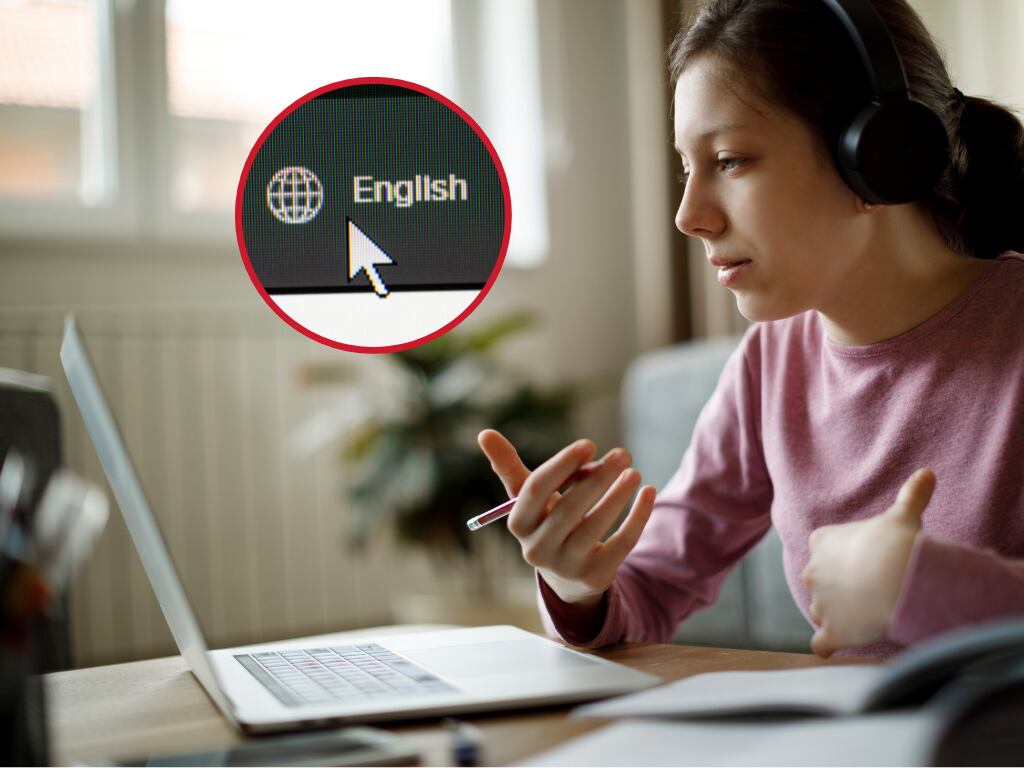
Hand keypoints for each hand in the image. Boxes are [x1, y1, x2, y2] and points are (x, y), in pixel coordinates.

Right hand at [477, 429, 656, 605]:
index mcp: (518, 523)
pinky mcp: (595, 577)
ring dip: (618, 496)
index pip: (535, 490)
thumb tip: (484, 433)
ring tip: (633, 472)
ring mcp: (566, 566)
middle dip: (597, 479)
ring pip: (595, 527)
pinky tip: (648, 492)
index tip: (589, 443)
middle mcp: (537, 549)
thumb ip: (508, 466)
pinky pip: (621, 544)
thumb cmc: (546, 520)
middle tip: (623, 454)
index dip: (562, 465)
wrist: (566, 574)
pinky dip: (638, 517)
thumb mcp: (527, 496)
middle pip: (568, 509)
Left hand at [802, 468, 935, 656]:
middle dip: (835, 586)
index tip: (861, 557)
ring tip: (863, 616)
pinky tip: (838, 644)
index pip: (821, 546)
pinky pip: (820, 644)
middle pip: (817, 580)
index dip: (838, 553)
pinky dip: (827, 645)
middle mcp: (812, 572)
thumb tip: (927, 473)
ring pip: (820, 611)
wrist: (896, 579)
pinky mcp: (830, 632)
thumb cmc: (896, 544)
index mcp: (822, 542)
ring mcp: (819, 604)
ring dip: (835, 615)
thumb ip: (912, 495)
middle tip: (867, 590)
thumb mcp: (903, 515)